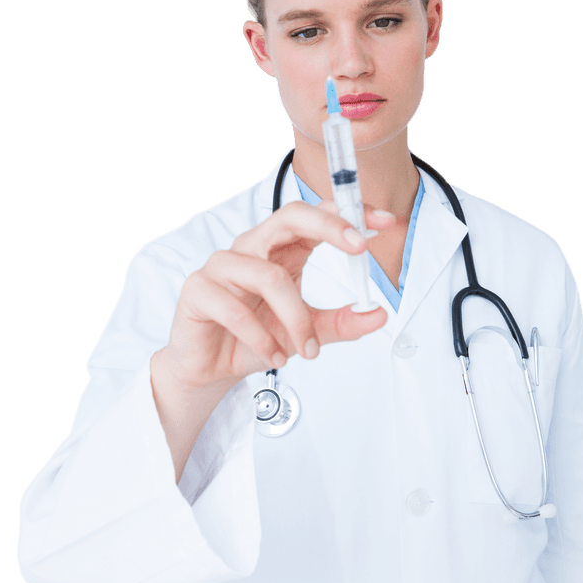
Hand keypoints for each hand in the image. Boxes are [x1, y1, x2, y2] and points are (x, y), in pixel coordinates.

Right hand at [155, 199, 394, 392]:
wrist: (211, 368)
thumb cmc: (256, 338)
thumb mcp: (308, 332)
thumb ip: (343, 323)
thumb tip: (379, 315)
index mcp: (280, 249)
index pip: (316, 217)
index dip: (348, 214)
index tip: (383, 222)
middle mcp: (252, 248)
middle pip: (289, 217)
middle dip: (329, 227)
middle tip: (359, 248)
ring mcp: (222, 266)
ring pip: (269, 276)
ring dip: (295, 318)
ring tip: (305, 350)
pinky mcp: (198, 291)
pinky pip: (234, 309)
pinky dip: (261, 337)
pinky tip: (273, 355)